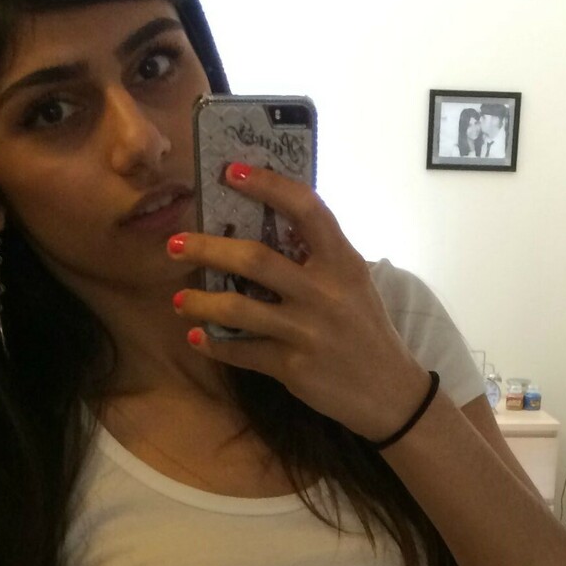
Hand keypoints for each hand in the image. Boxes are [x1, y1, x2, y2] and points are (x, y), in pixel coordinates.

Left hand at [167, 163, 434, 442]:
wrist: (389, 393)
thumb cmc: (365, 330)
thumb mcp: (353, 284)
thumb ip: (317, 258)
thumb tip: (262, 228)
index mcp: (343, 262)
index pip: (306, 208)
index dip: (267, 185)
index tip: (230, 172)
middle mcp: (325, 293)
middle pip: (255, 260)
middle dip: (208, 248)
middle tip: (176, 244)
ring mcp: (307, 331)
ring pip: (239, 310)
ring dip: (201, 303)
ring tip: (178, 299)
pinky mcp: (293, 367)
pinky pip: (242, 352)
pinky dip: (215, 345)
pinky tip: (197, 338)